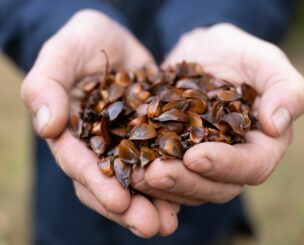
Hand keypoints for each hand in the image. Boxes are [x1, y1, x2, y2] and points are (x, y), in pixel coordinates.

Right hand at [20, 10, 178, 236]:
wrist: (116, 39)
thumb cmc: (84, 40)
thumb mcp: (63, 52)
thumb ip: (48, 84)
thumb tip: (47, 126)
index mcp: (72, 133)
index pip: (80, 163)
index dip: (97, 183)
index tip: (120, 201)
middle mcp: (97, 147)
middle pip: (108, 183)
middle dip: (128, 207)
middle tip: (151, 227)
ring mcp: (124, 145)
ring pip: (135, 181)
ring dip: (152, 204)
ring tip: (169, 223)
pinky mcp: (149, 138)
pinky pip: (158, 164)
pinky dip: (170, 183)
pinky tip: (185, 200)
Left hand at [132, 24, 303, 203]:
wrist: (201, 54)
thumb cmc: (236, 54)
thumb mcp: (264, 61)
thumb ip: (285, 89)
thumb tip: (277, 125)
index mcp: (261, 145)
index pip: (252, 167)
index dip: (225, 166)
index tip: (196, 157)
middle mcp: (233, 162)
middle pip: (216, 187)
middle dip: (185, 182)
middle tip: (155, 173)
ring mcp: (202, 164)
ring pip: (187, 188)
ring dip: (162, 187)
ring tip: (136, 174)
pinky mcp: (176, 158)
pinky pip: (164, 176)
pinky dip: (146, 176)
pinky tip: (128, 169)